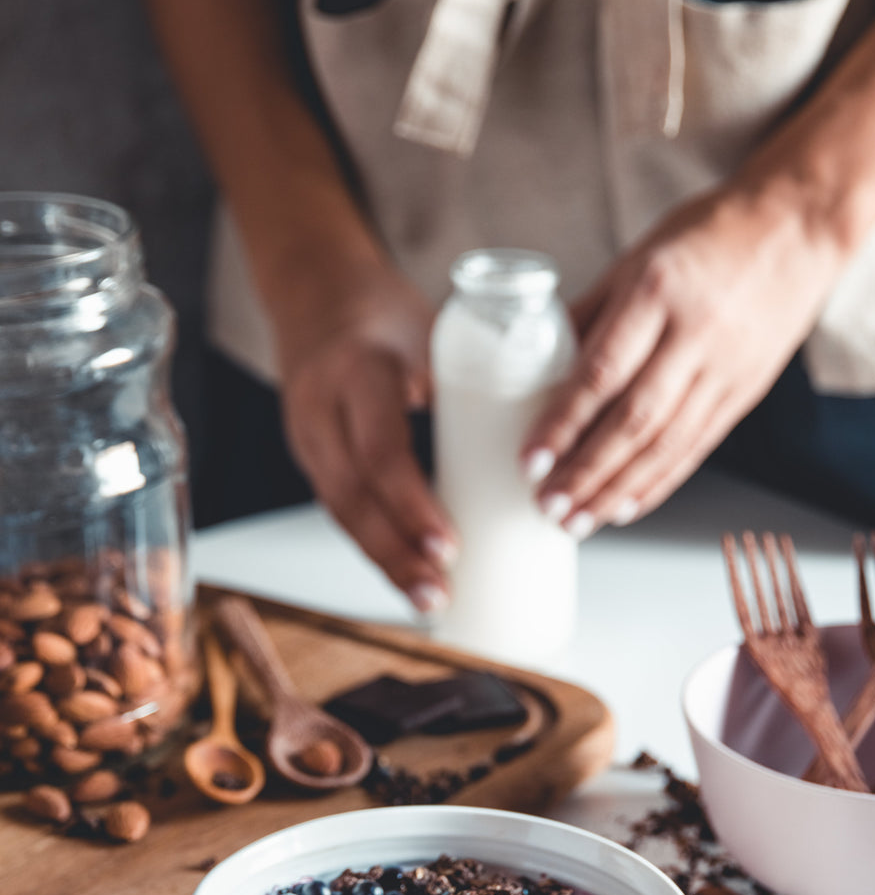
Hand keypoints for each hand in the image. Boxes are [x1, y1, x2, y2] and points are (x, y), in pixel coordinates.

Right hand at [274, 267, 456, 609]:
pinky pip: (341, 510)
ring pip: (341, 513)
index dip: (412, 504)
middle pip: (352, 498)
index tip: (448, 546)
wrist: (315, 294)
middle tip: (440, 591)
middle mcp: (321, 407)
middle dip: (397, 553)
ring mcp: (308, 437)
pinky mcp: (311, 459)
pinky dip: (376, 547)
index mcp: (359, 369)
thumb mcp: (430, 333)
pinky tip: (406, 578)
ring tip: (428, 600)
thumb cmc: (387, 316)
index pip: (380, 449)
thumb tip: (546, 450)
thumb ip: (475, 384)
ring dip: (385, 563)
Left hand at [521, 183, 846, 536]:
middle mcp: (693, 335)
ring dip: (617, 490)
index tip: (531, 459)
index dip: (563, 423)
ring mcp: (724, 368)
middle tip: (548, 504)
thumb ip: (589, 313)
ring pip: (666, 445)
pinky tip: (625, 507)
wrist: (797, 226)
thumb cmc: (707, 235)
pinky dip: (658, 483)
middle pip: (634, 421)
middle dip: (586, 472)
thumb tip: (533, 360)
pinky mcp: (743, 392)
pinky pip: (695, 448)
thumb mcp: (636, 258)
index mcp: (656, 293)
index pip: (602, 372)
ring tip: (578, 521)